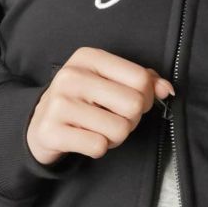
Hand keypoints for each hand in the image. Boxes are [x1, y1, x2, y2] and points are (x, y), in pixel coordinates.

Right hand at [26, 47, 174, 164]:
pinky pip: (99, 147)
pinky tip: (85, 138)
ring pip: (120, 129)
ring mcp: (59, 103)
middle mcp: (72, 76)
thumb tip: (167, 89)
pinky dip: (99, 149)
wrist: (40, 123)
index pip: (141, 79)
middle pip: (134, 106)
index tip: (132, 101)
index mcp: (89, 57)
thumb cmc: (84, 100)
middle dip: (131, 120)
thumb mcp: (110, 81)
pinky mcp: (51, 131)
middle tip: (113, 118)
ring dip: (115, 137)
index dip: (146, 97)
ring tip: (98, 128)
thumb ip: (143, 81)